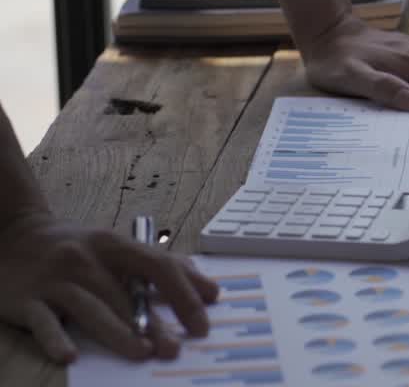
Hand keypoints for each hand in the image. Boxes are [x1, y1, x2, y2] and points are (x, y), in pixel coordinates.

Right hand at [0, 211, 218, 363]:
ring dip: (117, 332)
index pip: (158, 266)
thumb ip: (160, 263)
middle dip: (153, 324)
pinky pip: (43, 322)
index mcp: (114, 245)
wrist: (13, 234)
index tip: (202, 322)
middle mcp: (86, 259)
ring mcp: (55, 280)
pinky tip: (70, 356)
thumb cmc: (77, 247)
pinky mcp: (26, 300)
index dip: (184, 293)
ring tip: (141, 352)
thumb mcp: (116, 245)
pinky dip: (56, 339)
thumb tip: (206, 287)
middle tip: (174, 348)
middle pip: (125, 294)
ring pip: (91, 308)